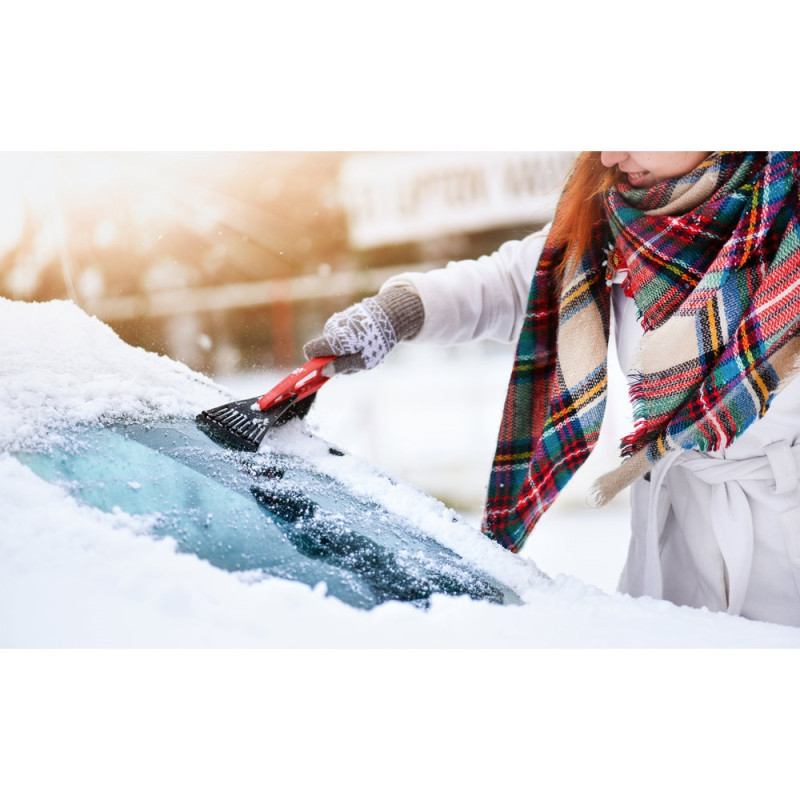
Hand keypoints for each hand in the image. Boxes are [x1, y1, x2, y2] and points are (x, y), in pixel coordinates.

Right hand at [303, 287, 423, 374]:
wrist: (390, 315)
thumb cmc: (377, 342)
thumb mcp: (362, 360)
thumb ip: (341, 366)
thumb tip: (323, 372)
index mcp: (334, 340)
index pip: (310, 350)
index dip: (313, 361)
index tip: (323, 368)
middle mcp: (331, 328)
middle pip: (324, 350)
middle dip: (335, 358)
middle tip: (356, 361)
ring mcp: (336, 321)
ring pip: (333, 343)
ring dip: (344, 350)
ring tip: (364, 348)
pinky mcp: (342, 317)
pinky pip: (340, 334)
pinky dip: (349, 340)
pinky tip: (363, 338)